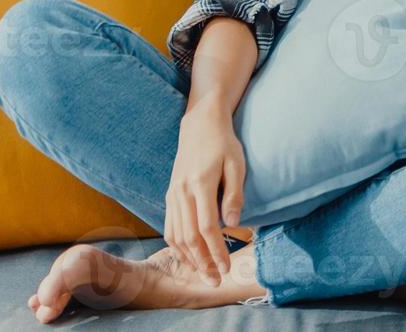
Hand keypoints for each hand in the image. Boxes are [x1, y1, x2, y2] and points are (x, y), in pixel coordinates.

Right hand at [166, 106, 246, 285]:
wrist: (199, 124)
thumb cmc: (224, 144)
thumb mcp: (237, 164)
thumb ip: (235, 194)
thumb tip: (234, 224)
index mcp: (200, 184)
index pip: (207, 227)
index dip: (216, 251)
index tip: (226, 268)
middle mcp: (182, 192)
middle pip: (189, 237)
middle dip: (202, 262)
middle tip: (215, 280)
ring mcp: (173, 195)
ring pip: (176, 235)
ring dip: (189, 258)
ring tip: (204, 274)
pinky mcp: (170, 196)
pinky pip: (169, 227)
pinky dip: (177, 246)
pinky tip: (189, 257)